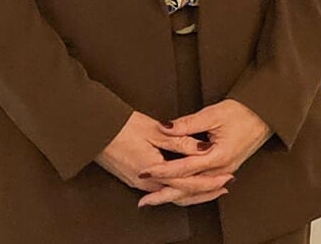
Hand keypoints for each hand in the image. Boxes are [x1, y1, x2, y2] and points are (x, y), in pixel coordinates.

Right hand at [95, 111, 227, 206]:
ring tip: (211, 187)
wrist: (93, 130)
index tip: (227, 178)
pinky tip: (185, 183)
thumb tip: (202, 148)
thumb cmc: (122, 126)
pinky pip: (161, 190)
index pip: (188, 182)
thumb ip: (181, 141)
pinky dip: (177, 188)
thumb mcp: (154, 130)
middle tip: (225, 187)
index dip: (209, 181)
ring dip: (192, 192)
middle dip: (204, 192)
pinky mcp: (133, 180)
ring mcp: (138, 184)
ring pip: (171, 194)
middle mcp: (146, 184)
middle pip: (181, 194)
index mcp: (153, 171)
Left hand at [141, 99, 272, 208]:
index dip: (163, 171)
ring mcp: (225, 172)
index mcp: (218, 156)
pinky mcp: (226, 170)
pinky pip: (204, 188)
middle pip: (188, 188)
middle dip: (164, 194)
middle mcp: (221, 169)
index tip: (145, 172)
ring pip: (196, 191)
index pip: (184, 168)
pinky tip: (179, 195)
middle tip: (144, 200)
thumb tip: (165, 127)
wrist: (266, 115)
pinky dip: (190, 193)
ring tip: (156, 199)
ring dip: (175, 196)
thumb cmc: (243, 112)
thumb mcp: (213, 113)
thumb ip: (187, 123)